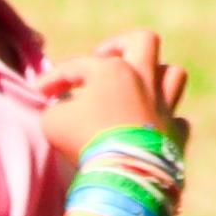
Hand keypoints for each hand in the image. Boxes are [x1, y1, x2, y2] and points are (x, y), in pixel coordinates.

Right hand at [53, 25, 189, 166]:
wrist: (123, 174)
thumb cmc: (85, 141)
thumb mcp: (53, 122)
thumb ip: (55, 109)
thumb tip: (61, 108)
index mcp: (113, 70)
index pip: (78, 65)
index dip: (54, 78)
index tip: (38, 94)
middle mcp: (144, 80)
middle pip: (144, 41)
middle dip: (122, 45)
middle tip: (104, 60)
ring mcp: (165, 106)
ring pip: (173, 74)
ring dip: (155, 78)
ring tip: (137, 90)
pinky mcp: (176, 134)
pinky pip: (177, 119)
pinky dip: (164, 122)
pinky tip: (150, 129)